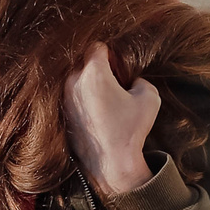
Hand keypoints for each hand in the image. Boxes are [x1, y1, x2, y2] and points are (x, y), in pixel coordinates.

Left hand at [68, 43, 158, 196]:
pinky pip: (70, 97)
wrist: (110, 162)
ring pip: (75, 79)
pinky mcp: (61, 113)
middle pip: (83, 62)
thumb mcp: (149, 97)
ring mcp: (63, 98)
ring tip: (105, 101)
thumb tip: (131, 81)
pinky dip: (81, 100)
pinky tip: (96, 114)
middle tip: (114, 84)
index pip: (96, 46)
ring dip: (89, 84)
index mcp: (93, 73)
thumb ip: (140, 79)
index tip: (118, 69)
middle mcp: (73, 82)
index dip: (111, 54)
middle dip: (98, 69)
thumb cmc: (129, 130)